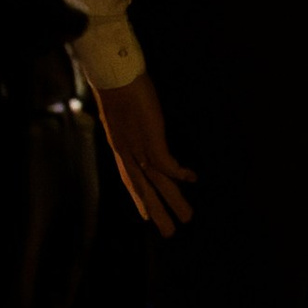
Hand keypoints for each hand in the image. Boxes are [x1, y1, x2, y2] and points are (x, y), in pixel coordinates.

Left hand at [93, 72, 193, 234]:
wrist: (114, 73)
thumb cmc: (118, 84)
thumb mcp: (123, 107)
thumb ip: (130, 119)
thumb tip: (136, 118)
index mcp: (120, 144)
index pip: (131, 179)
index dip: (140, 198)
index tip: (147, 216)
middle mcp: (127, 151)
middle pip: (144, 188)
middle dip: (158, 211)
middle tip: (170, 233)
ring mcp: (138, 146)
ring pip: (157, 181)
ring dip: (172, 200)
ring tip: (187, 218)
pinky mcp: (150, 137)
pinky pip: (166, 162)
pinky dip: (178, 173)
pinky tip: (192, 179)